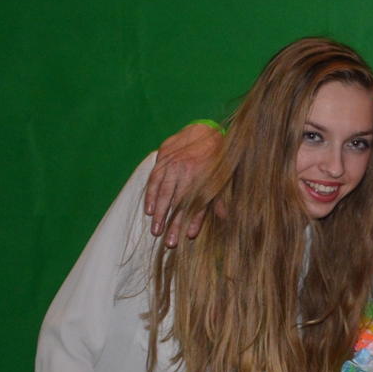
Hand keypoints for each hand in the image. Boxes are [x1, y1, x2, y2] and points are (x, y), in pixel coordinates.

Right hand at [144, 123, 223, 246]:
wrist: (204, 129)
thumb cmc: (216, 158)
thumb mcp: (223, 177)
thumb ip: (220, 198)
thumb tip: (224, 219)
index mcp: (204, 178)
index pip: (197, 204)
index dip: (192, 221)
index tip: (186, 237)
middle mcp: (188, 172)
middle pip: (178, 202)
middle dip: (172, 223)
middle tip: (167, 242)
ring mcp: (174, 165)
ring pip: (164, 193)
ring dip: (159, 213)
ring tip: (155, 230)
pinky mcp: (163, 159)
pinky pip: (154, 179)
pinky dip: (150, 195)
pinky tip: (148, 209)